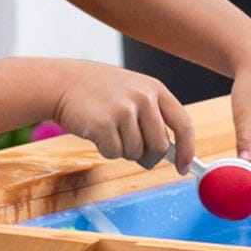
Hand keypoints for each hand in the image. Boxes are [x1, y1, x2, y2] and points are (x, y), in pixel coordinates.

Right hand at [50, 61, 193, 173]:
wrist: (63, 82)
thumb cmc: (100, 93)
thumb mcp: (134, 93)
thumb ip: (154, 118)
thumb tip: (175, 154)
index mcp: (155, 89)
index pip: (183, 124)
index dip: (187, 150)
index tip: (184, 168)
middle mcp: (143, 97)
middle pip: (160, 146)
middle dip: (149, 158)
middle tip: (135, 155)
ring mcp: (123, 109)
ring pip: (135, 152)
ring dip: (122, 151)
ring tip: (109, 130)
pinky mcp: (103, 123)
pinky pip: (114, 153)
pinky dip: (105, 150)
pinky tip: (96, 132)